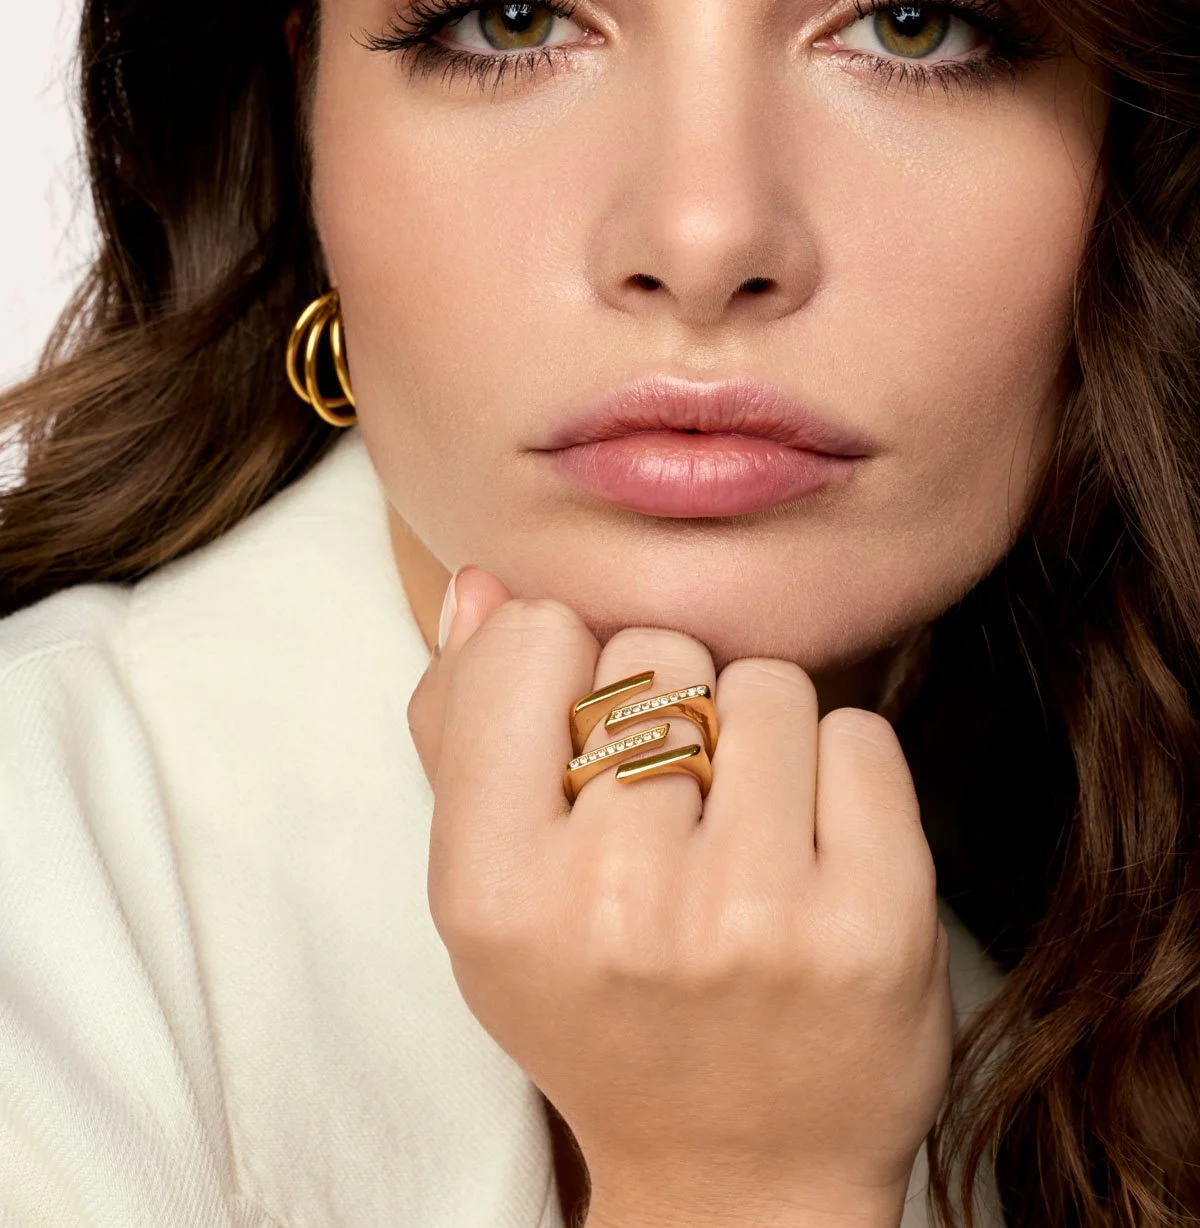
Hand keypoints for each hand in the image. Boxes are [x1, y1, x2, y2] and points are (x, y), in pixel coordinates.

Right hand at [406, 567, 951, 1227]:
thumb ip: (465, 729)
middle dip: (669, 707)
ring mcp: (754, 915)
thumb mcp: (489, 892)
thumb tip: (484, 586)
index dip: (568, 677)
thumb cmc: (600, 1008)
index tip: (585, 752)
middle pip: (658, 652)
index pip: (537, 638)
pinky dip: (841, 771)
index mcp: (491, 889)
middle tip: (672, 815)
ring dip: (759, 734)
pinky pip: (858, 734)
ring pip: (766, 682)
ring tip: (743, 831)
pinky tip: (813, 850)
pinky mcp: (874, 923)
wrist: (738, 1177)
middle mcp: (616, 903)